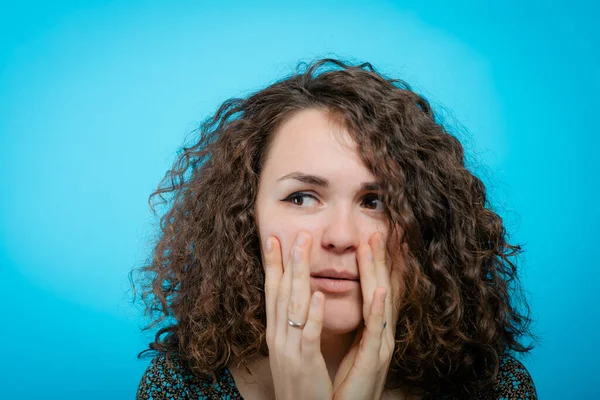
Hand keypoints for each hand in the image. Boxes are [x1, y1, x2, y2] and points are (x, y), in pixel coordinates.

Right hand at [263, 231, 332, 399]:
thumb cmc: (299, 384)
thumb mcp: (290, 350)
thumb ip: (292, 326)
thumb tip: (298, 300)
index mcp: (276, 332)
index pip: (272, 291)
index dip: (272, 265)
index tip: (273, 239)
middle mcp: (279, 337)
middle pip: (281, 292)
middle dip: (287, 261)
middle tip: (294, 233)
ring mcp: (290, 349)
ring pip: (293, 306)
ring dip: (298, 275)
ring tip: (303, 249)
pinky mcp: (305, 364)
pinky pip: (309, 336)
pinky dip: (313, 315)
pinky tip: (318, 295)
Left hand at [332, 232, 400, 399]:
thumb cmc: (344, 383)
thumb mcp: (349, 348)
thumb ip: (350, 324)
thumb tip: (335, 299)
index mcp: (370, 331)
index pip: (372, 290)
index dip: (372, 265)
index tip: (367, 238)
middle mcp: (379, 335)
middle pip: (379, 289)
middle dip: (377, 260)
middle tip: (373, 232)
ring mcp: (380, 346)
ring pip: (380, 303)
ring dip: (378, 274)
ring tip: (373, 248)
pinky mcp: (375, 360)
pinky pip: (376, 331)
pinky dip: (378, 309)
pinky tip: (381, 291)